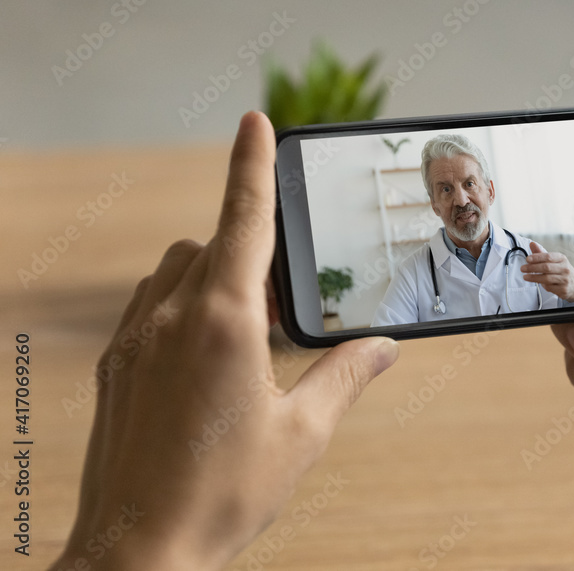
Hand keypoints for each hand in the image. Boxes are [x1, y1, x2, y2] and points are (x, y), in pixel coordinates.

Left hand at [51, 112, 398, 570]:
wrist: (137, 552)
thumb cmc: (222, 493)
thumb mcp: (303, 434)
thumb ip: (346, 376)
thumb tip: (385, 348)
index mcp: (225, 322)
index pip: (243, 219)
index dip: (252, 164)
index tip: (255, 120)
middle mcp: (171, 316)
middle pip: (212, 245)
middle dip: (249, 254)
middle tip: (282, 310)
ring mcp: (134, 339)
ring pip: (176, 271)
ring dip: (214, 279)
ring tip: (246, 338)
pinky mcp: (115, 365)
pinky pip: (150, 306)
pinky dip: (182, 307)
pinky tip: (205, 362)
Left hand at [523, 242, 573, 301]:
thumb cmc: (561, 270)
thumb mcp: (554, 260)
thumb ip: (541, 253)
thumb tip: (532, 243)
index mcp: (562, 258)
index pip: (548, 256)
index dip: (537, 257)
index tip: (527, 259)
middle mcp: (565, 268)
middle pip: (546, 267)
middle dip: (532, 268)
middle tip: (523, 268)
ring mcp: (565, 279)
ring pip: (546, 278)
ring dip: (533, 277)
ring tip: (525, 276)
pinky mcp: (563, 289)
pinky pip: (549, 287)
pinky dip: (541, 284)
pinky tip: (537, 282)